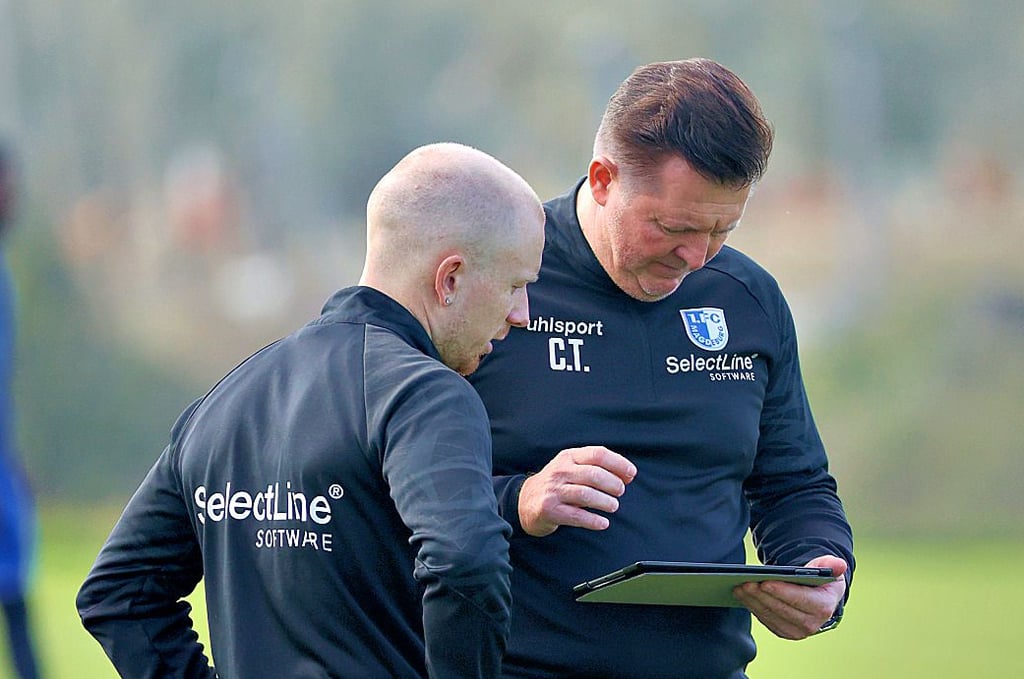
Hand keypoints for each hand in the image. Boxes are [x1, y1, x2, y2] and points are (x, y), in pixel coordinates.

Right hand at [518, 446, 636, 536]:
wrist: (525, 501)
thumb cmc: (558, 484)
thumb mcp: (572, 468)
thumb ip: (597, 468)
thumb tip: (629, 474)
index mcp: (569, 457)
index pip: (598, 454)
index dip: (618, 463)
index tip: (631, 474)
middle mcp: (561, 471)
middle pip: (594, 474)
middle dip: (613, 484)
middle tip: (620, 492)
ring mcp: (554, 491)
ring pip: (586, 494)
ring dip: (605, 501)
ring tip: (614, 506)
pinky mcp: (550, 510)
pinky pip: (576, 515)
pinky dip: (593, 520)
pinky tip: (603, 523)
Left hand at [732, 555, 847, 639]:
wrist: (818, 596)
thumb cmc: (821, 580)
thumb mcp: (827, 570)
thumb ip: (830, 565)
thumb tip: (839, 565)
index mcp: (823, 607)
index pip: (800, 600)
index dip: (782, 592)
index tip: (765, 582)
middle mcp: (811, 624)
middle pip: (781, 609)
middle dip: (762, 595)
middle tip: (745, 582)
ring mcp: (797, 631)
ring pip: (770, 615)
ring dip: (753, 602)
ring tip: (739, 587)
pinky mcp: (784, 631)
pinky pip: (765, 620)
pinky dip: (753, 607)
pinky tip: (742, 595)